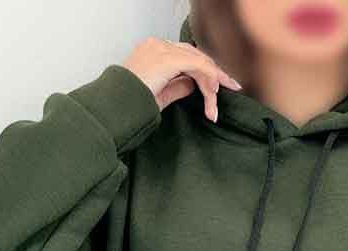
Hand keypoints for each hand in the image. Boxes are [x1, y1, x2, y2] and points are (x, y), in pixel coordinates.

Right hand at [122, 37, 242, 120]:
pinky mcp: (167, 59)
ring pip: (198, 61)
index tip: (219, 85)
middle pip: (195, 55)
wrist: (115, 108)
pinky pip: (197, 66)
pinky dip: (208, 78)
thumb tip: (194, 85)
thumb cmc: (131, 105)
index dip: (205, 70)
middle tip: (232, 87)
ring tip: (216, 102)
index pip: (186, 56)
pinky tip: (213, 93)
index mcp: (153, 50)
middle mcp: (158, 45)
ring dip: (212, 81)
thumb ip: (178, 86)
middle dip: (215, 74)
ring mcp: (162, 49)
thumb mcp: (161, 94)